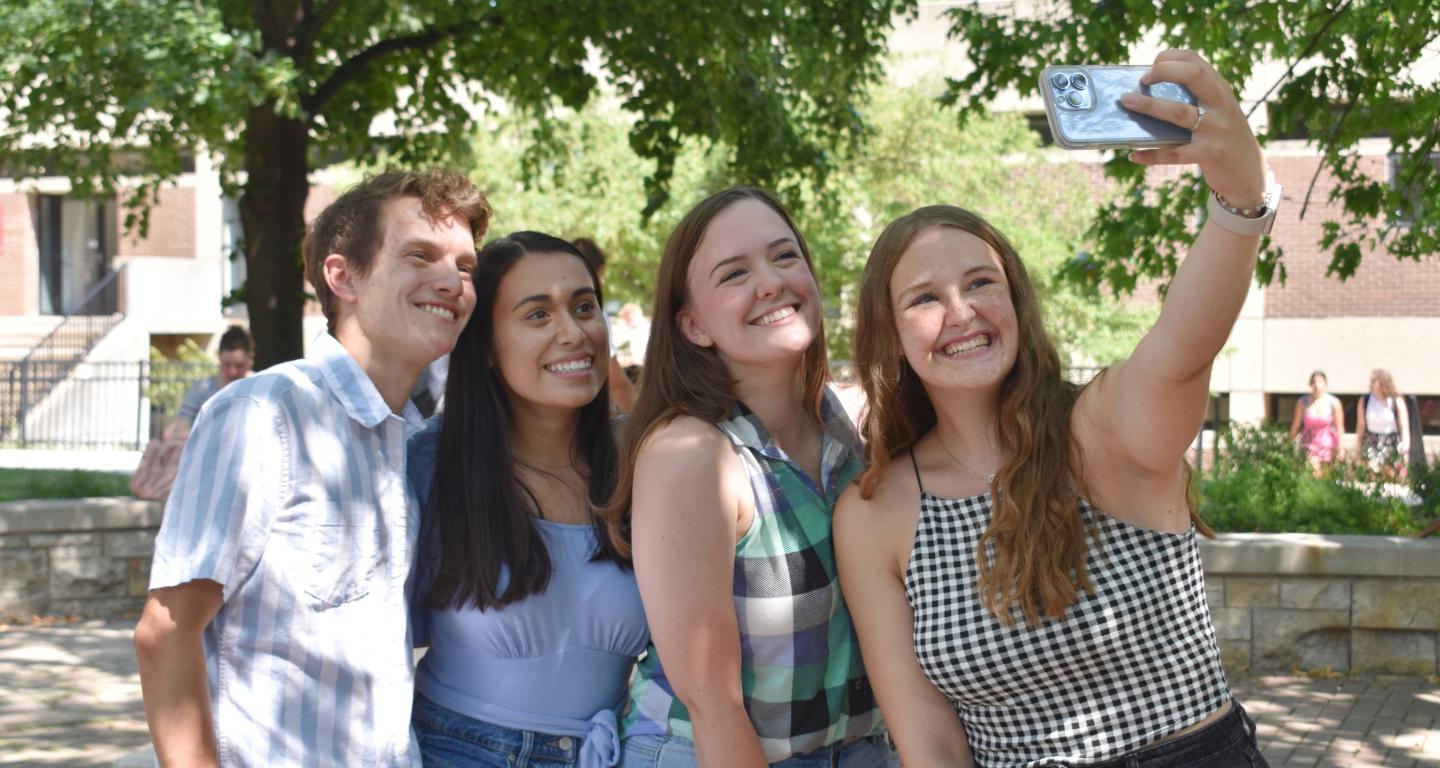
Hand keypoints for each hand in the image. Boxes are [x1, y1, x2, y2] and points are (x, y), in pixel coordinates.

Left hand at [1122, 50, 1266, 207]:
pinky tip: (1134, 155)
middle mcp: (1221, 105)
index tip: (1152, 64)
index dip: (1171, 57)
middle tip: (1142, 79)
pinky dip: (1152, 154)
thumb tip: (1147, 92)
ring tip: (1127, 102)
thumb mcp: (1218, 112)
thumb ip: (1195, 99)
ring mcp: (1216, 129)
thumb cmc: (1223, 139)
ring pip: (1179, 113)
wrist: (1249, 172)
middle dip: (1164, 72)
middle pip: (1193, 76)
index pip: (1196, 62)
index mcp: (1220, 91)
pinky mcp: (1210, 154)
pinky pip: (1174, 153)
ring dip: (1149, 106)